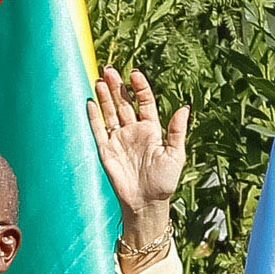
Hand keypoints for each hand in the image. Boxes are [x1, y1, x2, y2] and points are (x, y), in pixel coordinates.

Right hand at [85, 67, 186, 224]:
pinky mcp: (106, 152)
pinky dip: (93, 117)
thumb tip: (184, 107)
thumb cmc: (164, 182)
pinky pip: (98, 131)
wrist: (146, 204)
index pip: (144, 101)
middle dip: (116, 86)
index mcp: (152, 129)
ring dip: (104, 97)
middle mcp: (134, 131)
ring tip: (99, 80)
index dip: (140, 86)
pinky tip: (90, 102)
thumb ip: (177, 131)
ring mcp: (119, 140)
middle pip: (123, 103)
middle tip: (108, 69)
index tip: (134, 73)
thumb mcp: (176, 155)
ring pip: (109, 113)